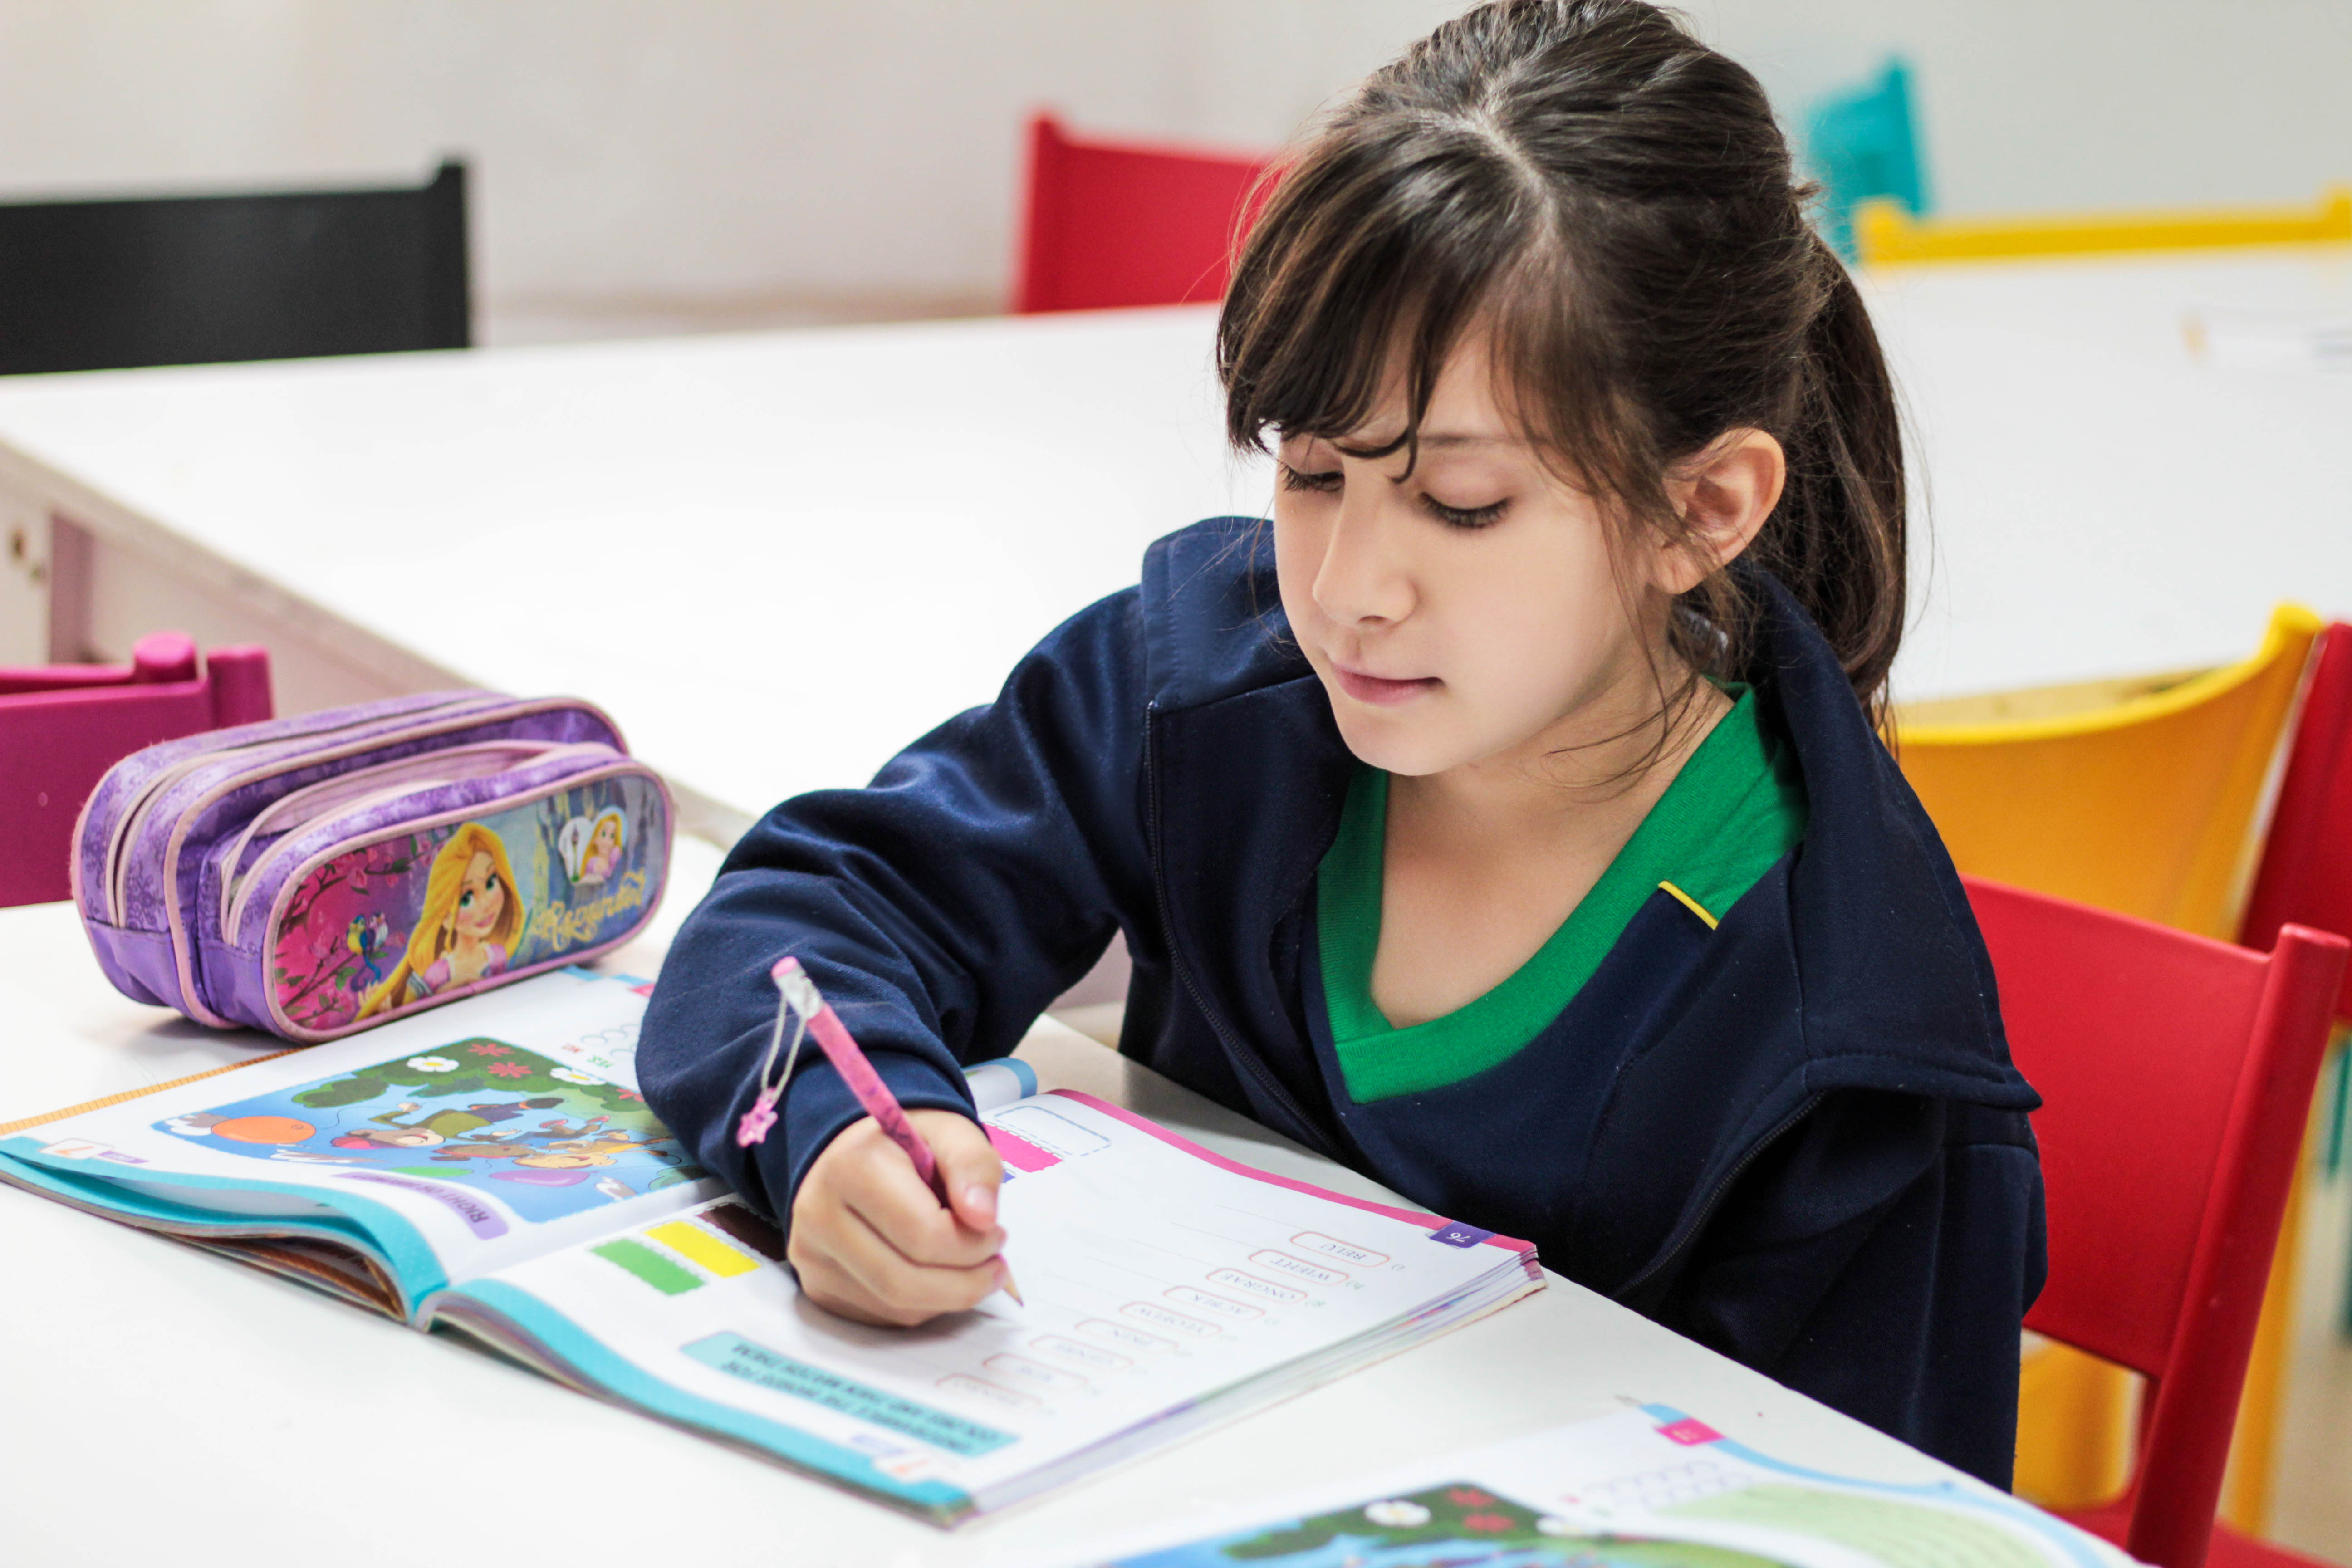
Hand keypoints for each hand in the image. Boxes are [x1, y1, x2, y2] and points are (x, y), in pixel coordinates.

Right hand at [788, 1108, 1006, 1327]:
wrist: (855, 1154)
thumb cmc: (908, 1143)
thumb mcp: (951, 1132)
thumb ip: (973, 1165)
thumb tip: (984, 1218)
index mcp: (851, 1168)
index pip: (922, 1235)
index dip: (974, 1245)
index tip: (997, 1232)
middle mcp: (819, 1217)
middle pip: (904, 1282)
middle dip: (965, 1283)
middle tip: (994, 1266)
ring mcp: (812, 1258)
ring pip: (895, 1308)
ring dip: (947, 1298)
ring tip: (970, 1268)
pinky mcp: (817, 1287)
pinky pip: (881, 1317)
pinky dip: (921, 1306)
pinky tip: (936, 1277)